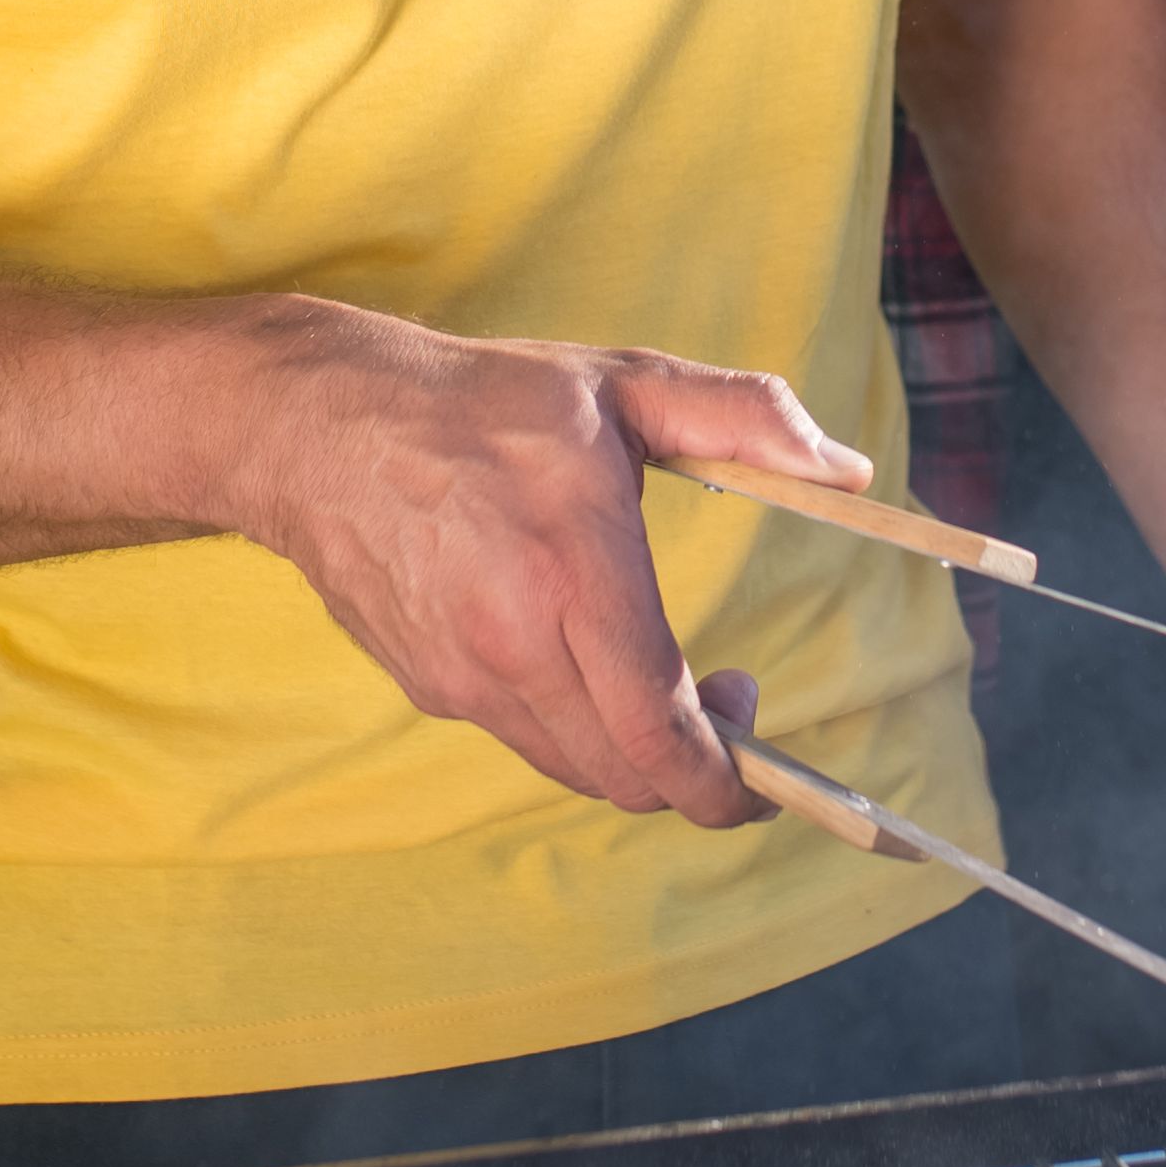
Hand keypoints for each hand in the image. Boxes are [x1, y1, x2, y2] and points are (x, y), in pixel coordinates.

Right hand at [229, 305, 860, 823]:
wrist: (319, 427)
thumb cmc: (481, 402)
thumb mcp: (623, 384)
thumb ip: (744, 418)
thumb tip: (846, 467)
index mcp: (572, 572)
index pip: (659, 729)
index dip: (723, 782)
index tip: (763, 775)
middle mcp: (513, 643)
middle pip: (627, 775)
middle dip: (696, 773)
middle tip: (729, 703)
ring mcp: (463, 677)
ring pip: (576, 768)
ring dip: (635, 754)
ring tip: (663, 687)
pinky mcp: (430, 687)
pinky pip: (524, 739)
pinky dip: (574, 729)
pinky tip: (582, 662)